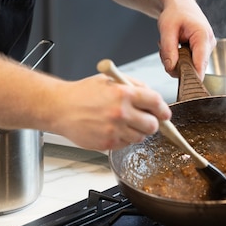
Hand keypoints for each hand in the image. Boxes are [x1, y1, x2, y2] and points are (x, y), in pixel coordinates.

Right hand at [52, 74, 171, 151]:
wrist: (60, 108)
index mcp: (123, 93)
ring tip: (123, 123)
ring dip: (137, 132)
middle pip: (153, 125)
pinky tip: (112, 129)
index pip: (156, 102)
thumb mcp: (108, 80)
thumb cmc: (81, 94)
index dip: (163, 109)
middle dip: (152, 122)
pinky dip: (123, 138)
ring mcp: (115, 129)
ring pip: (140, 137)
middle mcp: (121, 112)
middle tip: (145, 119)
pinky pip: (126, 144)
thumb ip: (132, 85)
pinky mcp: (108, 143)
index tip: (164, 113)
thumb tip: (150, 94)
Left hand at [157, 0, 215, 78]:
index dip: (190, 76)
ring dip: (176, 61)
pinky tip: (174, 48)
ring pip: (190, 67)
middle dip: (176, 65)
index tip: (178, 81)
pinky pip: (190, 63)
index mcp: (203, 36)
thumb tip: (171, 69)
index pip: (200, 65)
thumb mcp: (166, 29)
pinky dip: (178, 58)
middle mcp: (209, 44)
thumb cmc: (175, 12)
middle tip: (164, 51)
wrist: (179, 4)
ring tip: (168, 45)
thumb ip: (168, 50)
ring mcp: (206, 49)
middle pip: (194, 68)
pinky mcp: (202, 51)